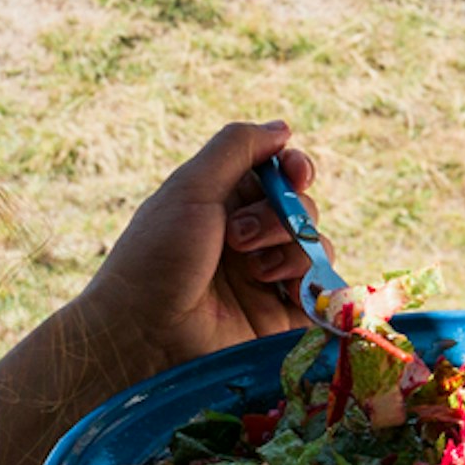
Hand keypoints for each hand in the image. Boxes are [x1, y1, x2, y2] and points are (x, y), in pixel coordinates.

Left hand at [69, 120, 320, 382]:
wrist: (142, 336)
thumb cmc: (156, 257)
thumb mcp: (189, 189)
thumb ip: (236, 150)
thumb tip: (283, 129)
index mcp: (223, 203)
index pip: (278, 175)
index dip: (295, 169)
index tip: (296, 173)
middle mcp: (248, 239)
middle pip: (302, 209)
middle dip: (282, 215)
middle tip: (238, 236)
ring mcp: (266, 280)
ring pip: (316, 247)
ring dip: (291, 250)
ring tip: (252, 271)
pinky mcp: (281, 320)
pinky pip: (321, 294)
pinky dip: (314, 285)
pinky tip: (284, 290)